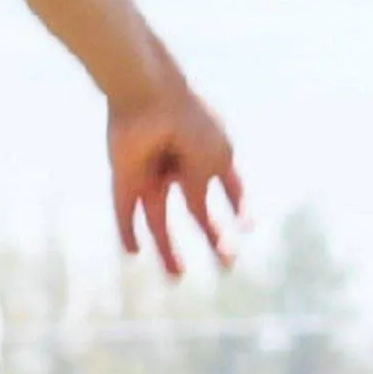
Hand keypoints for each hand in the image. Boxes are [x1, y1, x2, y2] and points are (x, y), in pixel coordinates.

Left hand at [107, 76, 243, 275]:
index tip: (248, 228)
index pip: (228, 188)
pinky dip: (127, 230)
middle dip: (212, 239)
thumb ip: (206, 192)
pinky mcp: (124, 177)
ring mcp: (152, 173)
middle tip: (227, 266)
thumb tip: (196, 218)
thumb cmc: (188, 123)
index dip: (239, 208)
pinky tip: (132, 252)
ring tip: (176, 278)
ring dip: (167, 247)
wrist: (149, 95)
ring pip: (159, 218)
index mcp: (209, 156)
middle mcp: (181, 167)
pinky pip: (125, 210)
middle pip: (196, 212)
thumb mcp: (211, 160)